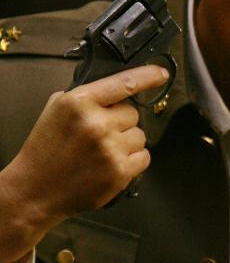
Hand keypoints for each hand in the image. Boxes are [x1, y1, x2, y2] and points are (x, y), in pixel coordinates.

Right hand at [0, 65, 168, 262]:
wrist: (36, 189)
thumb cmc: (45, 150)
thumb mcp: (57, 109)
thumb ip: (87, 97)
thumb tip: (115, 91)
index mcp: (79, 102)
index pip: (124, 82)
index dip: (148, 76)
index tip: (161, 73)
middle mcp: (96, 123)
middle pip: (133, 113)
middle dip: (121, 122)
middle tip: (101, 135)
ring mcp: (110, 148)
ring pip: (140, 135)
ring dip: (127, 142)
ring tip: (103, 152)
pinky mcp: (119, 171)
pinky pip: (144, 157)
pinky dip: (133, 161)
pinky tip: (112, 164)